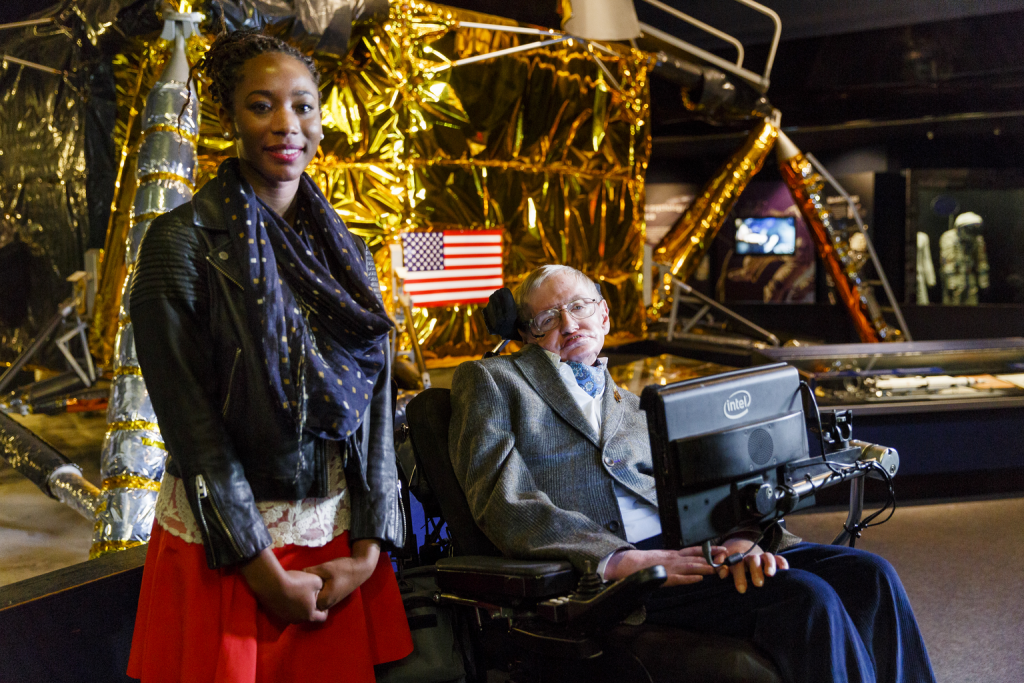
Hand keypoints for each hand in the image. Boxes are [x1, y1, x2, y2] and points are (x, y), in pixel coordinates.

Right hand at [240, 548, 328, 622]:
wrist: (272, 583)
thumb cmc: (297, 583)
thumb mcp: (316, 581)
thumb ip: (322, 587)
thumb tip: (320, 589)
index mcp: (309, 615)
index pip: (322, 618)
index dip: (325, 609)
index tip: (323, 599)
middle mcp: (297, 620)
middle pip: (308, 615)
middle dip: (311, 605)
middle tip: (310, 593)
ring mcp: (285, 617)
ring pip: (296, 612)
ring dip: (298, 605)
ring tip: (298, 591)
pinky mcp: (275, 613)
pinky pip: (286, 609)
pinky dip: (288, 603)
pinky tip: (287, 592)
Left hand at [303, 539, 380, 609]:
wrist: (360, 569)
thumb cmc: (343, 569)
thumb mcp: (325, 567)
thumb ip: (310, 572)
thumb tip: (298, 574)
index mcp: (324, 600)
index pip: (304, 599)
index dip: (298, 590)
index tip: (294, 582)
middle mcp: (326, 605)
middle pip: (308, 602)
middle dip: (302, 593)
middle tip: (296, 581)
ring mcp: (329, 602)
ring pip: (313, 600)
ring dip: (308, 592)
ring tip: (302, 582)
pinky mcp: (331, 598)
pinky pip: (318, 597)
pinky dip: (314, 592)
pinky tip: (311, 583)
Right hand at [604, 545, 726, 586]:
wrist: (629, 564)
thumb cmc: (645, 562)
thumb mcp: (662, 558)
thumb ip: (674, 560)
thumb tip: (687, 562)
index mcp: (673, 554)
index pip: (694, 550)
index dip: (709, 550)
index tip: (722, 549)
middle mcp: (673, 559)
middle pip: (695, 557)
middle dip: (711, 557)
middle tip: (725, 557)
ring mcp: (669, 568)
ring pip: (689, 567)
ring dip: (704, 567)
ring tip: (716, 569)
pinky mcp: (664, 578)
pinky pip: (677, 579)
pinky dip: (688, 579)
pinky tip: (698, 579)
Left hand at [714, 536, 788, 593]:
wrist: (746, 561)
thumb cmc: (737, 572)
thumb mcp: (727, 570)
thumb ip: (721, 570)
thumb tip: (722, 574)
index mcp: (738, 561)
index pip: (737, 565)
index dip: (739, 576)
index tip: (741, 589)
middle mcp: (751, 558)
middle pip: (753, 560)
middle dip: (755, 571)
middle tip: (757, 584)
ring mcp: (762, 558)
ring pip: (766, 557)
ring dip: (768, 565)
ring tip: (770, 575)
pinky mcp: (774, 560)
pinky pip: (779, 558)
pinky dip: (782, 563)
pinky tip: (784, 570)